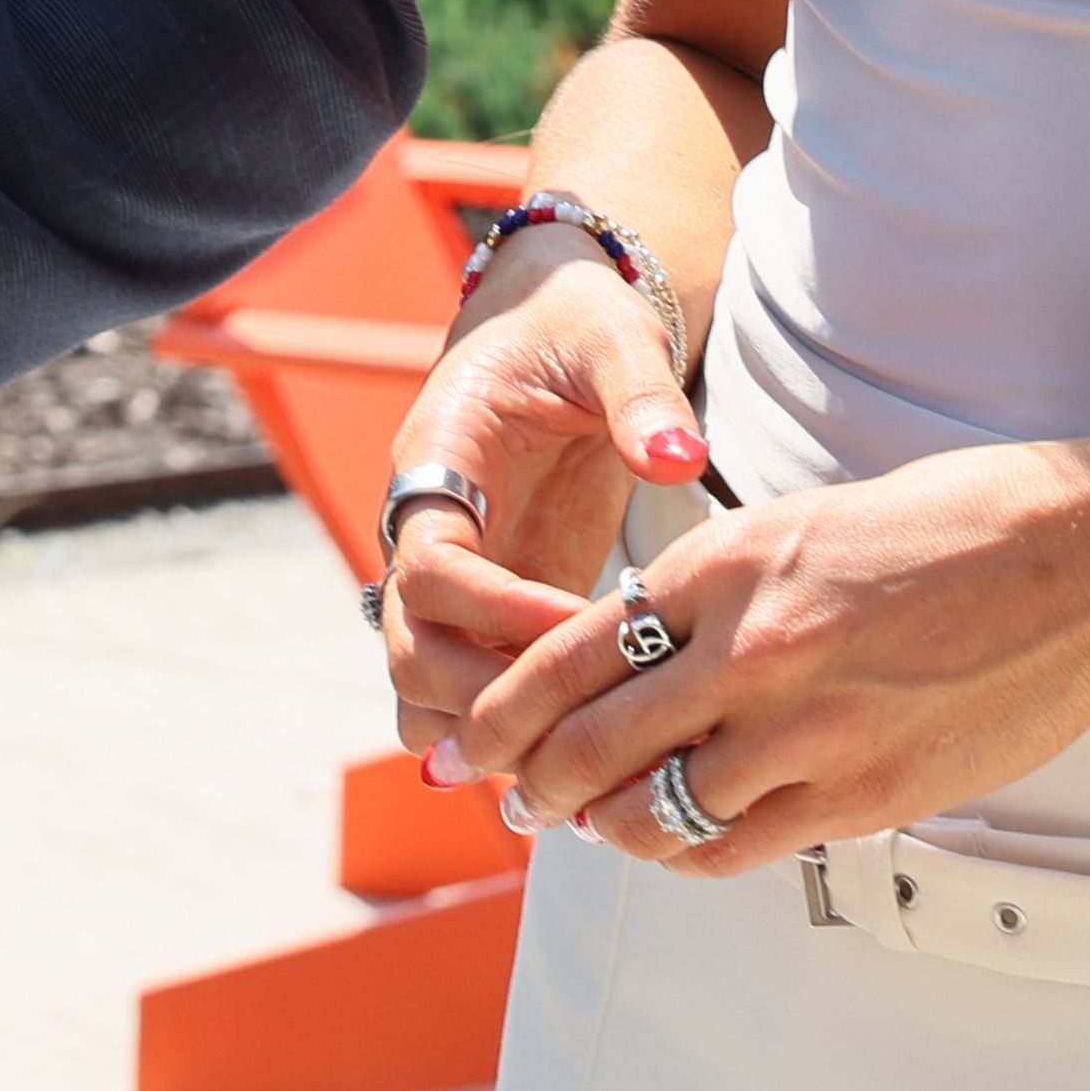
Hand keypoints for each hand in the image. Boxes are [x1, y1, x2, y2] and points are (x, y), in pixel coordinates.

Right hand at [375, 235, 709, 764]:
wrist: (553, 317)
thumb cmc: (577, 319)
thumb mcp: (614, 337)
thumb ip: (642, 395)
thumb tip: (679, 458)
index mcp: (439, 456)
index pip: (430, 565)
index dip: (493, 611)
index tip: (575, 629)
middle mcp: (429, 525)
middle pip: (410, 646)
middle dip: (482, 698)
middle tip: (577, 730)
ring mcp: (457, 570)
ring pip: (428, 682)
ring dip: (487, 730)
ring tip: (576, 773)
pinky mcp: (495, 596)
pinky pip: (476, 680)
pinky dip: (511, 726)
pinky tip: (577, 768)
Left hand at [449, 436, 1089, 876]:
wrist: (1082, 563)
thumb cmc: (950, 527)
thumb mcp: (797, 525)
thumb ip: (713, 592)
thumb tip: (637, 655)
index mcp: (729, 562)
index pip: (573, 652)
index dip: (509, 709)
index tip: (478, 734)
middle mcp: (755, 650)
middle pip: (595, 743)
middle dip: (535, 782)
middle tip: (510, 798)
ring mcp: (812, 732)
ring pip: (662, 813)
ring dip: (609, 827)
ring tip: (593, 824)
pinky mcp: (868, 797)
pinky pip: (743, 849)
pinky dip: (692, 852)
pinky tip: (679, 841)